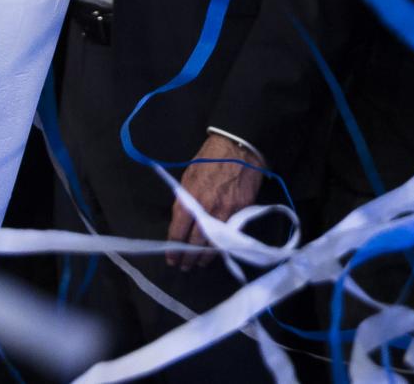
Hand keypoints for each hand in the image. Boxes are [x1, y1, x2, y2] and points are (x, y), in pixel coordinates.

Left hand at [168, 134, 264, 265]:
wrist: (238, 147)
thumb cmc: (209, 159)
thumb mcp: (188, 176)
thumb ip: (184, 199)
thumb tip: (180, 220)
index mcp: (190, 197)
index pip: (178, 230)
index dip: (174, 248)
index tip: (171, 258)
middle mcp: (207, 208)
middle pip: (195, 242)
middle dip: (188, 257)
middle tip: (184, 266)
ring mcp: (227, 211)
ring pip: (214, 243)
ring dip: (205, 257)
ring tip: (198, 264)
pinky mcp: (242, 211)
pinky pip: (231, 235)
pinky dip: (223, 246)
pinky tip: (217, 252)